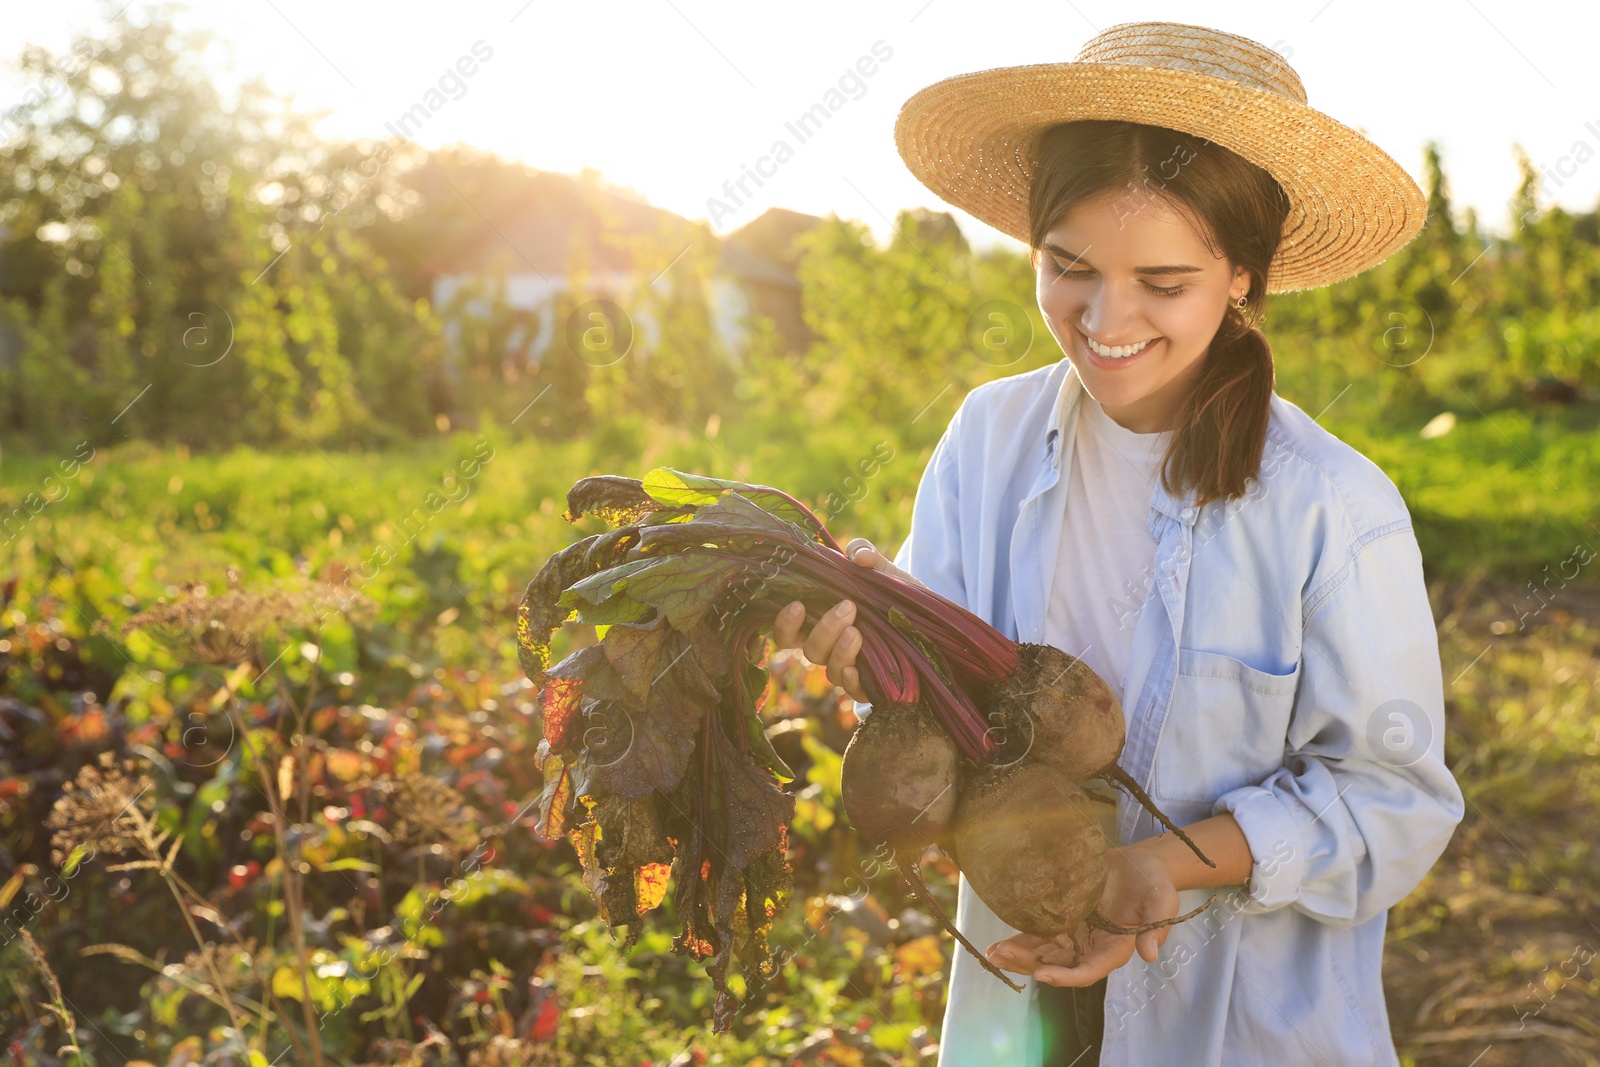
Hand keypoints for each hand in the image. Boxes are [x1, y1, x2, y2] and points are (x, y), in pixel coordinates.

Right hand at [770, 538, 908, 703]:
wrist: (930, 619)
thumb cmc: (895, 594)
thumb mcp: (881, 569)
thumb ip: (865, 553)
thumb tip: (858, 556)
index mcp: (821, 624)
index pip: (788, 634)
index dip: (784, 624)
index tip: (797, 605)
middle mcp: (831, 650)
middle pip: (809, 650)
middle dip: (824, 629)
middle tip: (848, 607)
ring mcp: (850, 669)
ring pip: (831, 670)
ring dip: (840, 651)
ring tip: (858, 631)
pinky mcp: (871, 685)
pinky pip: (854, 692)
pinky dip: (852, 681)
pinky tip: (858, 668)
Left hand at [983, 844, 1179, 985]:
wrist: (1140, 864)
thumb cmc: (1154, 882)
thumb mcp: (1163, 899)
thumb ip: (1157, 926)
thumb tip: (1150, 955)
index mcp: (1115, 950)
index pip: (1087, 971)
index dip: (1065, 976)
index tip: (1041, 974)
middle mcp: (1091, 948)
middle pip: (1057, 965)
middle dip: (1029, 964)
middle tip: (1002, 955)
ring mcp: (1075, 935)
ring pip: (1043, 953)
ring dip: (1018, 956)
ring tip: (993, 953)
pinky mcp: (1063, 919)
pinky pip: (1039, 934)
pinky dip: (1019, 939)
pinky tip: (996, 943)